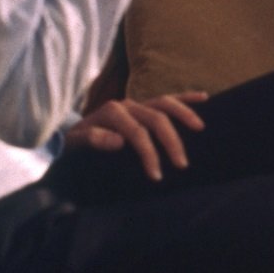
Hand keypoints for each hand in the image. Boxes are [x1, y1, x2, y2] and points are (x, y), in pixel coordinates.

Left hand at [65, 92, 207, 180]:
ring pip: (165, 103)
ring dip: (184, 114)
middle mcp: (126, 104)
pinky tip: (204, 97)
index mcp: (110, 113)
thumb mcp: (75, 145)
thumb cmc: (74, 147)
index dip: (149, 153)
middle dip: (170, 140)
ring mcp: (137, 104)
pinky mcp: (144, 106)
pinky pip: (167, 99)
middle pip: (155, 117)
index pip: (136, 132)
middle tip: (182, 164)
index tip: (157, 176)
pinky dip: (185, 97)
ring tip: (200, 128)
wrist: (70, 140)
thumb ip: (92, 139)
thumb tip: (119, 141)